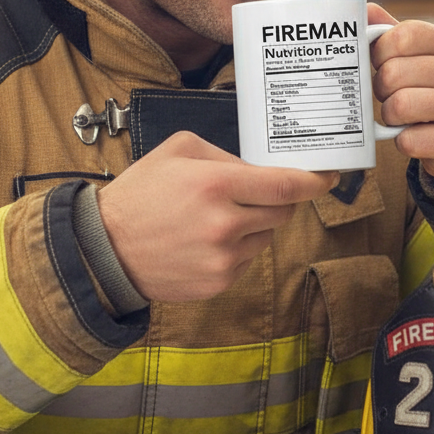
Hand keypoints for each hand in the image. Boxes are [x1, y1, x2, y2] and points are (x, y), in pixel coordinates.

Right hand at [96, 131, 337, 300]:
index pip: (284, 185)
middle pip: (283, 211)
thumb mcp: (179, 151)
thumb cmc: (141, 194)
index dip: (314, 181)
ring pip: (267, 236)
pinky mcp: (218, 282)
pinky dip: (239, 247)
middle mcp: (225, 224)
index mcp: (216, 185)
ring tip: (220, 216)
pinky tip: (208, 240)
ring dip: (256, 224)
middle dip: (279, 199)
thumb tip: (259, 170)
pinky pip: (248, 260)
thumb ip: (226, 156)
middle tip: (258, 192)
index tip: (328, 177)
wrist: (106, 249)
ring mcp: (223, 258)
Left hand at [368, 3, 433, 187]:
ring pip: (398, 106)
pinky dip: (402, 141)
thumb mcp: (423, 57)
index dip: (379, 53)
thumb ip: (393, 34)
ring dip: (390, 116)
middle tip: (393, 95)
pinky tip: (417, 135)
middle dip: (382, 89)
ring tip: (403, 116)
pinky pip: (408, 139)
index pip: (401, 36)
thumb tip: (366, 10)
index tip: (383, 64)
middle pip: (393, 73)